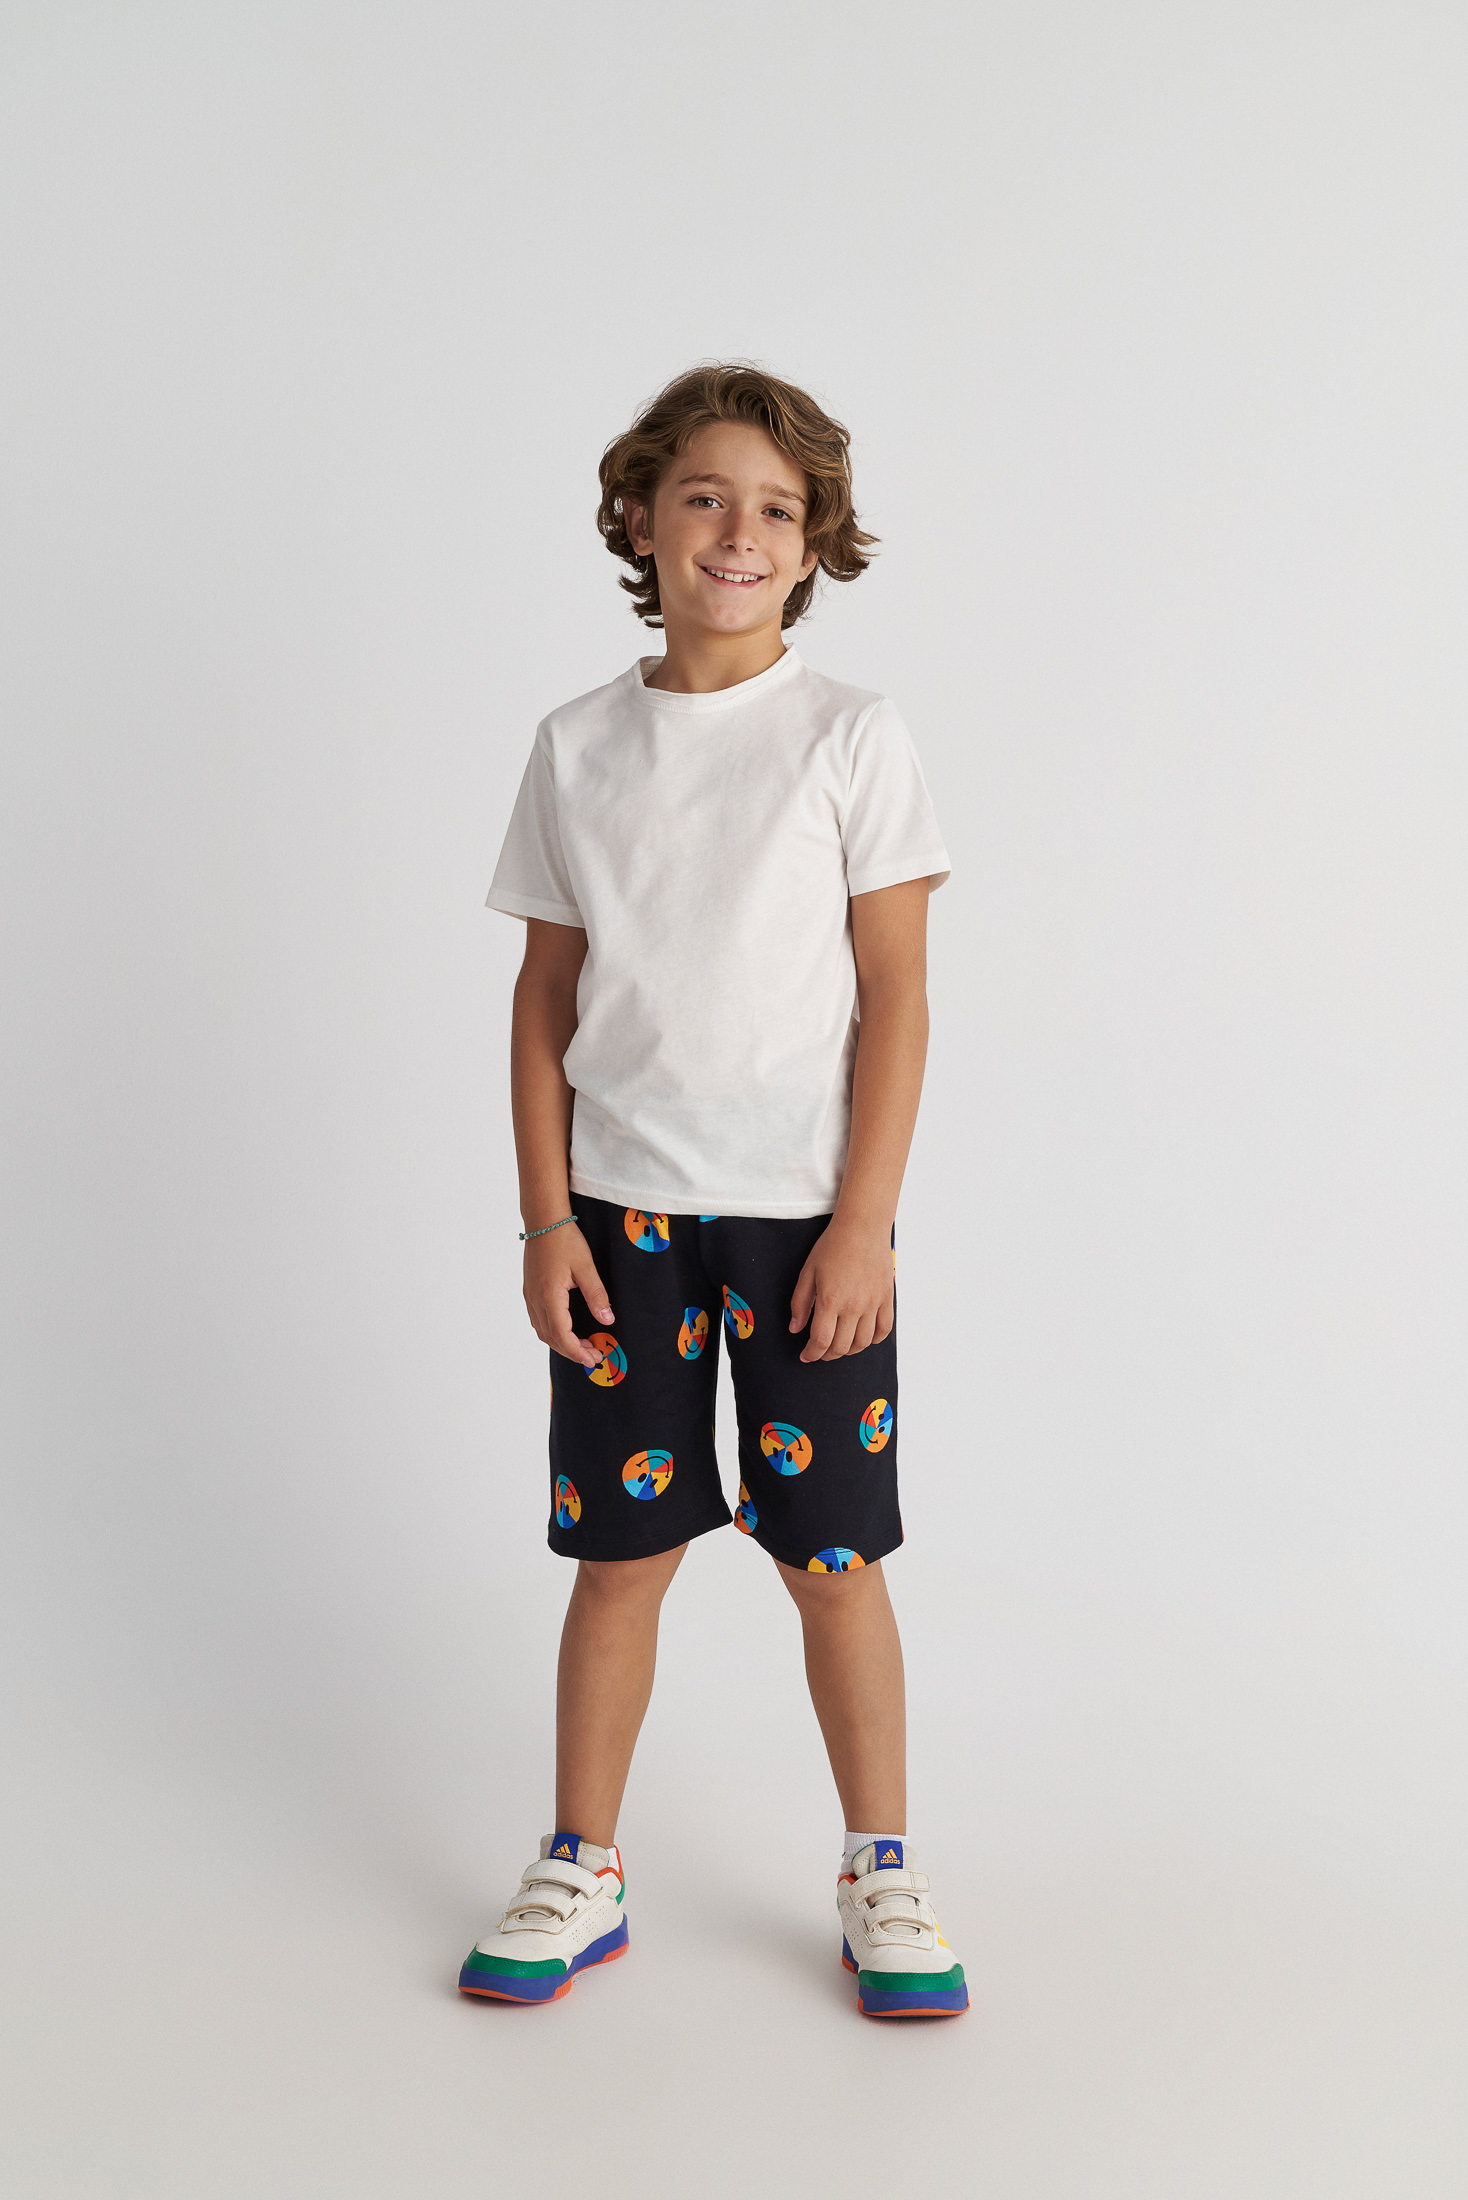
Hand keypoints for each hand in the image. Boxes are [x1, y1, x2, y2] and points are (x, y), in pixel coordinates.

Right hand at [523, 1224, 613, 1367]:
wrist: (543, 1221)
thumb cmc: (564, 1240)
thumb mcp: (586, 1267)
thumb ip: (597, 1295)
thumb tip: (607, 1319)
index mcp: (549, 1296)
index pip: (562, 1335)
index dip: (578, 1351)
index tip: (594, 1358)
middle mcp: (535, 1300)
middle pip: (551, 1338)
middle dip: (572, 1352)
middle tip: (594, 1357)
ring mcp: (530, 1296)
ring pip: (543, 1331)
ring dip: (562, 1343)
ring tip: (583, 1347)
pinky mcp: (530, 1291)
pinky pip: (538, 1321)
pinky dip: (553, 1332)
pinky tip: (566, 1330)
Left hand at [788, 1216, 893, 1361]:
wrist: (862, 1227)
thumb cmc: (833, 1246)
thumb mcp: (808, 1272)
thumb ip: (800, 1303)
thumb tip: (795, 1328)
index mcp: (830, 1300)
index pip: (821, 1341)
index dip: (811, 1354)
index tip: (806, 1356)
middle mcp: (853, 1306)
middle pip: (841, 1347)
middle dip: (827, 1355)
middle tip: (820, 1352)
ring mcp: (873, 1303)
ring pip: (862, 1343)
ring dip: (849, 1351)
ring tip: (839, 1346)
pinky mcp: (886, 1298)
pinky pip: (883, 1330)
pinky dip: (873, 1340)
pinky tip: (862, 1337)